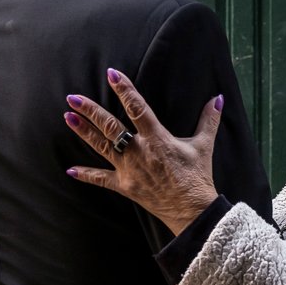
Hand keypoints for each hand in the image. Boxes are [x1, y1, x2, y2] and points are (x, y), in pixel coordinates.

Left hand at [64, 68, 221, 234]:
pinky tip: (70, 170)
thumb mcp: (204, 145)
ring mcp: (129, 169)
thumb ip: (209, 120)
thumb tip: (218, 98)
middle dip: (91, 110)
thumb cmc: (198, 176)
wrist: (192, 210)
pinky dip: (86, 174)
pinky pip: (101, 179)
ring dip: (83, 132)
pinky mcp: (125, 186)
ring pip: (102, 146)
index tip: (112, 74)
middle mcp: (139, 151)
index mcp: (158, 138)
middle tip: (73, 97)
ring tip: (68, 117)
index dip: (124, 90)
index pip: (138, 108)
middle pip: (110, 126)